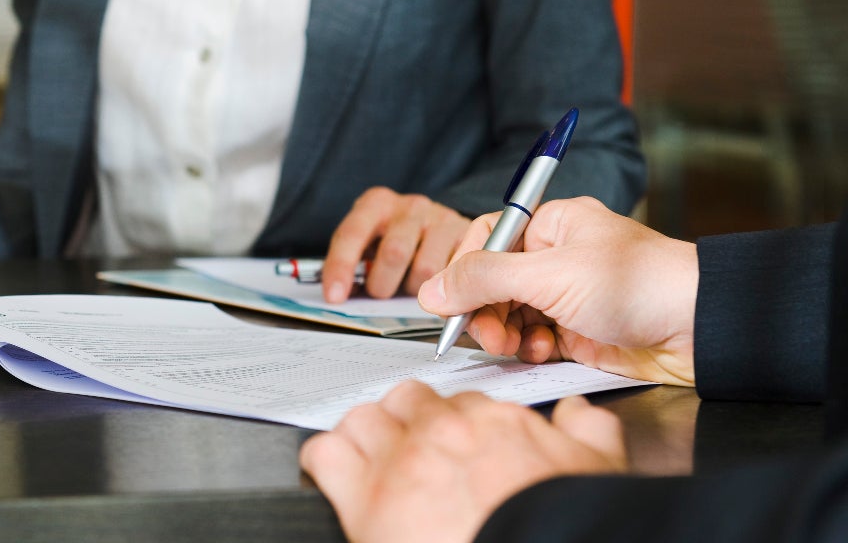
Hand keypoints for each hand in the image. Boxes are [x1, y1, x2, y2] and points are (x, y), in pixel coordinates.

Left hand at [301, 380, 626, 542]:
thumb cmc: (559, 522)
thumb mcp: (596, 468)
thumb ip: (587, 432)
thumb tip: (577, 413)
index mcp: (492, 423)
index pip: (459, 401)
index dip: (454, 422)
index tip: (453, 441)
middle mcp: (442, 432)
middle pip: (406, 400)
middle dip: (407, 420)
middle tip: (411, 447)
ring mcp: (400, 461)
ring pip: (363, 418)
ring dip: (366, 435)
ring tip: (371, 458)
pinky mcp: (364, 497)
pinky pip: (325, 454)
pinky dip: (326, 460)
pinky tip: (335, 473)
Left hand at [323, 188, 469, 302]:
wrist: (436, 223)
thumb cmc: (393, 238)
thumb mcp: (368, 242)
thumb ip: (354, 263)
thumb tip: (340, 296)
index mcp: (376, 204)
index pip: (352, 234)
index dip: (340, 267)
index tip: (334, 296)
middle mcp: (409, 206)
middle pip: (394, 253)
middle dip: (382, 284)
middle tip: (381, 292)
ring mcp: (440, 218)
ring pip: (426, 270)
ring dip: (414, 290)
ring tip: (410, 285)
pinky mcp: (467, 234)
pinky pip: (453, 273)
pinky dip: (442, 289)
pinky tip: (436, 284)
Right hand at [418, 196, 696, 384]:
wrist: (702, 329)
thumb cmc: (640, 284)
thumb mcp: (549, 275)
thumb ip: (484, 279)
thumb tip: (432, 290)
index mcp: (554, 225)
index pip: (488, 238)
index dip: (466, 268)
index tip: (452, 298)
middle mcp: (558, 257)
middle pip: (493, 281)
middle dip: (484, 308)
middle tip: (486, 332)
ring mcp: (567, 296)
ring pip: (510, 313)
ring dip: (504, 332)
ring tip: (515, 345)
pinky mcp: (579, 332)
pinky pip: (533, 339)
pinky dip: (529, 349)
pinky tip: (541, 352)